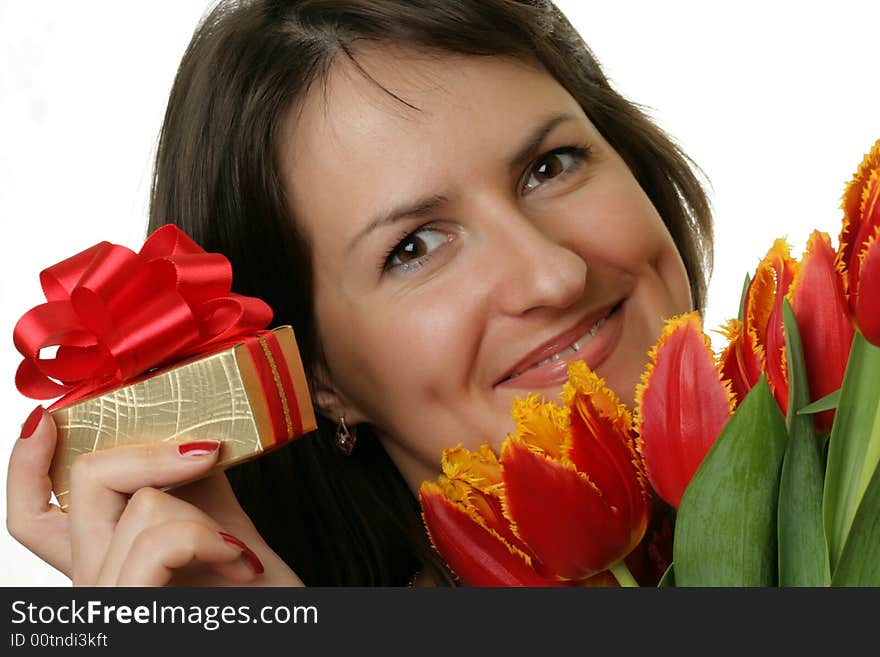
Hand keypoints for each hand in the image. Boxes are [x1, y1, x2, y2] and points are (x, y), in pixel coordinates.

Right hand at [7, 406, 303, 586]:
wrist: (281, 629)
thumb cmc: (254, 594)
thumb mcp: (220, 527)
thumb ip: (191, 484)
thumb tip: (186, 433)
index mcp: (105, 559)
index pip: (32, 515)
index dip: (26, 464)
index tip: (45, 420)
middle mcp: (94, 581)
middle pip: (84, 484)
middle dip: (152, 454)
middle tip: (207, 452)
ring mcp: (111, 599)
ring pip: (141, 505)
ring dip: (207, 516)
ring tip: (237, 552)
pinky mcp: (133, 613)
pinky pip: (158, 540)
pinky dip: (207, 538)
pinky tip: (238, 562)